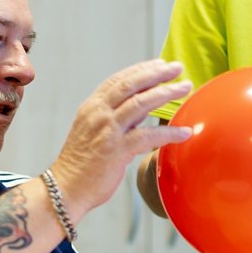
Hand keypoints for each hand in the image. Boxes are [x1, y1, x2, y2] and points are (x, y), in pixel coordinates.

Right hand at [50, 59, 191, 214]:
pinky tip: (184, 132)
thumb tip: (144, 106)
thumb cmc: (83, 163)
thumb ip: (117, 117)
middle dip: (157, 73)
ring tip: (185, 88)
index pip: (118, 80)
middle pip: (131, 85)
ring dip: (166, 93)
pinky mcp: (116, 151)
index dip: (141, 69)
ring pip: (140, 103)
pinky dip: (169, 132)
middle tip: (178, 68)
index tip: (161, 63)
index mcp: (92, 107)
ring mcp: (107, 131)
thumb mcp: (95, 131)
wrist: (66, 188)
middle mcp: (98, 114)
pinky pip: (148, 136)